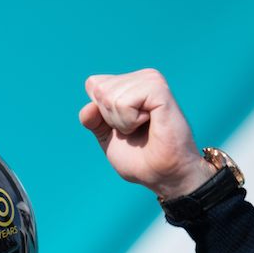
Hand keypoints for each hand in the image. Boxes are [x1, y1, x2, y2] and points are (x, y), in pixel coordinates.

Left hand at [79, 69, 213, 200]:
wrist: (164, 174)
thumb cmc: (140, 158)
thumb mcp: (107, 137)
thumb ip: (92, 120)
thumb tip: (89, 106)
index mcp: (130, 84)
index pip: (93, 84)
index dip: (99, 112)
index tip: (122, 126)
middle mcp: (142, 77)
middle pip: (99, 90)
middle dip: (110, 118)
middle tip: (135, 129)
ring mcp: (151, 80)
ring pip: (109, 96)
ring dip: (121, 122)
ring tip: (143, 128)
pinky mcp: (159, 90)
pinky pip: (124, 102)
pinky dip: (129, 121)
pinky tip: (149, 123)